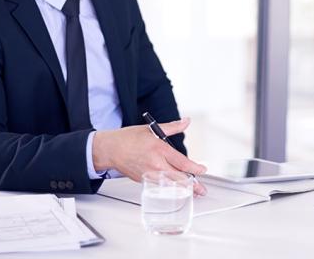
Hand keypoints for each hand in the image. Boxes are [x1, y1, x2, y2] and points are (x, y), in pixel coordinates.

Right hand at [93, 118, 207, 195]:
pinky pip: (160, 185)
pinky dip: (169, 188)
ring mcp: (149, 174)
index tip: (202, 169)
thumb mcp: (152, 129)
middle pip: (178, 178)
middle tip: (202, 190)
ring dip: (182, 189)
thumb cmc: (128, 139)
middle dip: (192, 185)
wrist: (110, 149)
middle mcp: (156, 164)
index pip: (182, 162)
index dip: (195, 168)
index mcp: (159, 149)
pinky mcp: (144, 181)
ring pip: (170, 185)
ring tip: (194, 192)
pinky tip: (177, 190)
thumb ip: (172, 127)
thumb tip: (186, 121)